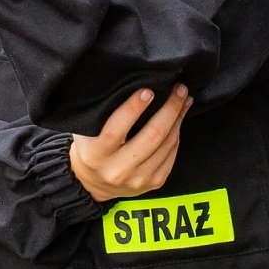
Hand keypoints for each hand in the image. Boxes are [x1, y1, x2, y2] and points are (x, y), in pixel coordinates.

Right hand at [70, 84, 191, 201]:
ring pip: (167, 144)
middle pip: (152, 136)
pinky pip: (172, 155)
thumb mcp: (85, 130)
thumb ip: (101, 113)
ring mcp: (138, 179)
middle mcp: (118, 169)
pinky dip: (177, 134)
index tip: (148, 90)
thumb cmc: (90, 148)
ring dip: (178, 118)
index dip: (133, 108)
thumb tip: (130, 84)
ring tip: (183, 99)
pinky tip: (178, 119)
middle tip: (178, 88)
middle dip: (169, 109)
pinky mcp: (154, 183)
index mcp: (96, 154)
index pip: (116, 129)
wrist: (93, 183)